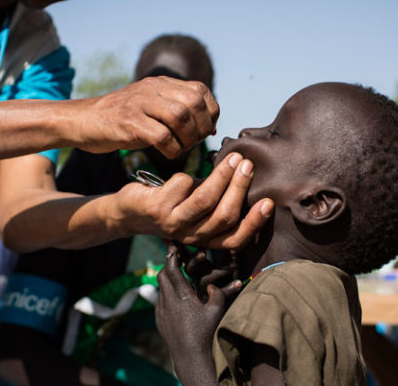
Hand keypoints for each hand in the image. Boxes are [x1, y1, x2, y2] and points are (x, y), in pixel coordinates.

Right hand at [76, 76, 218, 158]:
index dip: (210, 113)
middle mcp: (153, 89)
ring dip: (188, 138)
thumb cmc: (122, 120)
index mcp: (162, 83)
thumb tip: (210, 127)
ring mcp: (140, 104)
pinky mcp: (129, 122)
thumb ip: (179, 111)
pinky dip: (172, 149)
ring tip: (182, 148)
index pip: (201, 91)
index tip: (204, 130)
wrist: (83, 120)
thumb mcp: (151, 106)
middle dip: (202, 127)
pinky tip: (167, 153)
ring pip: (180, 117)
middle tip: (194, 142)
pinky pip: (162, 136)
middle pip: (195, 103)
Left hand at [107, 152, 273, 248]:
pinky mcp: (158, 208)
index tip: (268, 202)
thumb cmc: (171, 205)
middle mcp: (191, 236)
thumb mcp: (195, 211)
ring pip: (205, 201)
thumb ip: (217, 202)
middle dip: (239, 187)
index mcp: (205, 239)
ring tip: (232, 158)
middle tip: (247, 164)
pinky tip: (186, 173)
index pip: (235, 239)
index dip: (254, 223)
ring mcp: (174, 223)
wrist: (129, 212)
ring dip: (222, 176)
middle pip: (224, 215)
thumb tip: (245, 174)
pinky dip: (187, 176)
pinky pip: (183, 184)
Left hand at [156, 244, 241, 382]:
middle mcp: (168, 301)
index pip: (172, 270)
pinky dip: (166, 294)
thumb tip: (218, 284)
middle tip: (175, 260)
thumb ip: (218, 294)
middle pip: (161, 275)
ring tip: (177, 277)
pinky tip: (176, 298)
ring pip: (160, 288)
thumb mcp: (215, 311)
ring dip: (167, 281)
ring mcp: (161, 311)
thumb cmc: (205, 333)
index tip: (172, 247)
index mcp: (181, 295)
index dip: (172, 257)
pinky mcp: (159, 320)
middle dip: (168, 266)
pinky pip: (160, 301)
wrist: (190, 356)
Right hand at [177, 244, 237, 302]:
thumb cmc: (221, 279)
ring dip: (218, 271)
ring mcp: (204, 291)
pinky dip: (229, 288)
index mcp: (194, 268)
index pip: (185, 256)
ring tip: (233, 266)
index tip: (183, 239)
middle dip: (195, 260)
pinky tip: (238, 282)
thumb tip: (212, 222)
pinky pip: (220, 295)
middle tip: (202, 253)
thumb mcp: (213, 264)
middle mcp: (197, 279)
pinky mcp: (214, 302)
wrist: (217, 307)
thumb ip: (210, 249)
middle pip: (190, 268)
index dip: (183, 248)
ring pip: (204, 281)